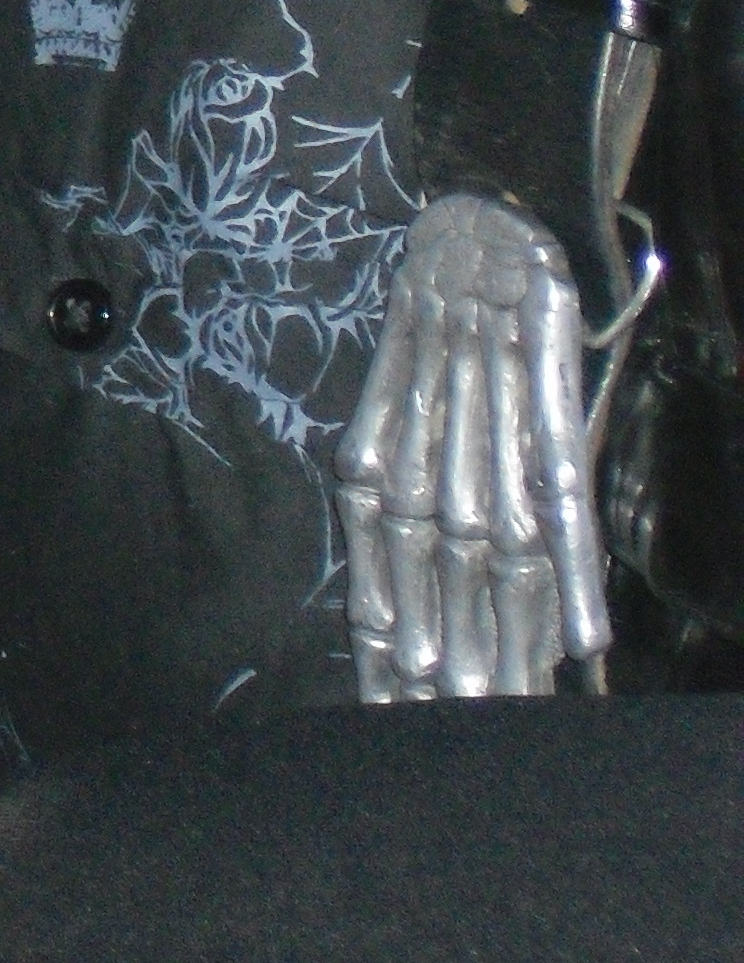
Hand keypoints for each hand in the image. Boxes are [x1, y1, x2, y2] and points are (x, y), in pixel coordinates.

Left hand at [335, 190, 613, 698]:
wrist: (477, 221)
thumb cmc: (438, 335)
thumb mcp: (399, 423)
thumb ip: (395, 504)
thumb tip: (398, 599)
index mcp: (381, 467)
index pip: (381, 581)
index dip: (386, 655)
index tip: (394, 723)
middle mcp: (428, 459)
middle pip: (439, 586)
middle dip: (444, 666)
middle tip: (449, 741)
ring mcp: (487, 434)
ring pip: (494, 557)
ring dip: (502, 638)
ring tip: (504, 706)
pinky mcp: (542, 400)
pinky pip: (556, 497)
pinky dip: (569, 571)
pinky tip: (582, 638)